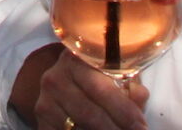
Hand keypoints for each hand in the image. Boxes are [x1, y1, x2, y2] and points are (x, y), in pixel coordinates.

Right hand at [13, 45, 148, 129]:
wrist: (66, 82)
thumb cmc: (96, 78)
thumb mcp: (113, 75)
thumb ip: (129, 86)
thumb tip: (139, 96)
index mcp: (75, 59)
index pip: (102, 89)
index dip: (124, 111)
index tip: (141, 126)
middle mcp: (55, 77)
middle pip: (90, 114)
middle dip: (116, 129)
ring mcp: (45, 100)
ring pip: (78, 128)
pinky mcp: (41, 119)